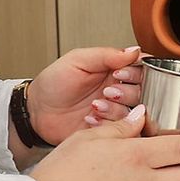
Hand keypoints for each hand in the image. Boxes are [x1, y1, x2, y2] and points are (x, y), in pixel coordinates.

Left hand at [27, 46, 145, 144]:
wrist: (36, 111)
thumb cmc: (53, 83)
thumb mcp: (77, 60)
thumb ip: (107, 55)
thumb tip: (134, 50)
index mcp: (114, 70)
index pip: (141, 69)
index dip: (136, 73)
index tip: (119, 75)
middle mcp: (118, 90)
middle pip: (142, 92)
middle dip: (126, 93)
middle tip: (107, 91)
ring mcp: (114, 111)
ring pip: (134, 113)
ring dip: (115, 110)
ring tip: (95, 106)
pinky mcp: (107, 130)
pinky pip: (121, 130)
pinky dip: (107, 125)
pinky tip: (91, 119)